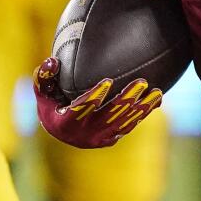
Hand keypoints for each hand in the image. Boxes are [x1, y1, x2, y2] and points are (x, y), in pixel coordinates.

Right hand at [33, 57, 162, 147]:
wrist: (62, 132)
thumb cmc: (52, 105)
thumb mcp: (44, 93)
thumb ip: (44, 77)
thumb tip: (52, 61)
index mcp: (65, 123)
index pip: (81, 109)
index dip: (94, 96)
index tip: (108, 80)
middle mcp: (84, 135)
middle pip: (109, 116)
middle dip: (126, 99)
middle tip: (142, 82)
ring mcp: (99, 139)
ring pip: (124, 123)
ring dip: (142, 108)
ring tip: (157, 91)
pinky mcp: (111, 139)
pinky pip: (130, 125)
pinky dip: (143, 113)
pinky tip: (157, 99)